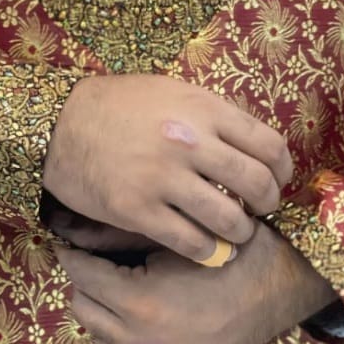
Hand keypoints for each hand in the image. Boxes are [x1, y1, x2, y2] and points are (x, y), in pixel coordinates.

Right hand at [42, 75, 292, 261]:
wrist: (62, 124)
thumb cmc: (119, 105)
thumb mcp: (172, 92)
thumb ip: (212, 114)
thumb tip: (251, 143)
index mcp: (204, 109)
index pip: (268, 145)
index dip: (282, 170)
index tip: (277, 180)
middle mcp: (190, 143)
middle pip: (255, 184)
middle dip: (266, 204)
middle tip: (259, 211)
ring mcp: (164, 178)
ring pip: (228, 219)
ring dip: (239, 233)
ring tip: (235, 234)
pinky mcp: (138, 210)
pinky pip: (191, 242)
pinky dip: (208, 251)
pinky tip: (208, 249)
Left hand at [55, 220, 334, 343]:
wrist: (278, 283)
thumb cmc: (224, 251)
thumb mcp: (168, 240)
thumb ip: (117, 237)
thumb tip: (70, 231)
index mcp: (139, 303)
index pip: (81, 276)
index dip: (75, 256)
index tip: (73, 245)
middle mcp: (144, 343)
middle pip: (84, 310)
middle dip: (87, 285)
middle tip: (99, 266)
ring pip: (102, 342)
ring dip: (104, 316)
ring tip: (121, 291)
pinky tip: (139, 325)